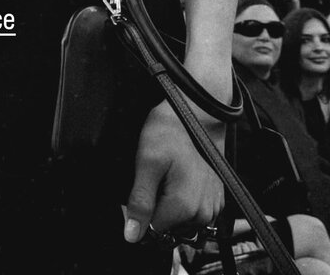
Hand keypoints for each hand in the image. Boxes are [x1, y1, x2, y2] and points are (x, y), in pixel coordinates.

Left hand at [121, 99, 224, 242]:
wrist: (197, 113)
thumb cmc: (171, 132)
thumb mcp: (147, 162)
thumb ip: (140, 201)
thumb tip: (132, 236)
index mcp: (184, 207)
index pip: (152, 232)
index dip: (141, 214)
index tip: (141, 191)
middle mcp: (203, 213)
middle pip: (168, 230)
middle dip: (157, 211)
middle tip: (155, 180)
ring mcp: (212, 207)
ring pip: (181, 224)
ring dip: (171, 209)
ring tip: (168, 178)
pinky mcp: (217, 200)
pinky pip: (194, 215)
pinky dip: (184, 203)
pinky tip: (180, 180)